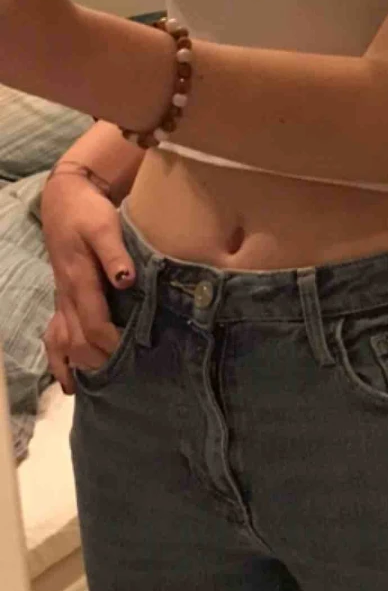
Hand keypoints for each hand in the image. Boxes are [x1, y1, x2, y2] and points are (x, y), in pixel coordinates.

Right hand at [40, 173, 135, 393]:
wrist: (65, 200)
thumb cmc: (88, 213)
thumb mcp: (104, 226)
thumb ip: (115, 254)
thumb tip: (126, 280)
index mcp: (79, 280)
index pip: (94, 322)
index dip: (110, 342)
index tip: (130, 356)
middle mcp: (67, 295)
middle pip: (77, 339)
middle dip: (97, 361)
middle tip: (123, 380)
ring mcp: (61, 298)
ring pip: (61, 341)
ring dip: (74, 366)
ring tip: (91, 390)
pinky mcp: (62, 297)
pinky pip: (54, 334)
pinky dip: (59, 358)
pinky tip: (68, 380)